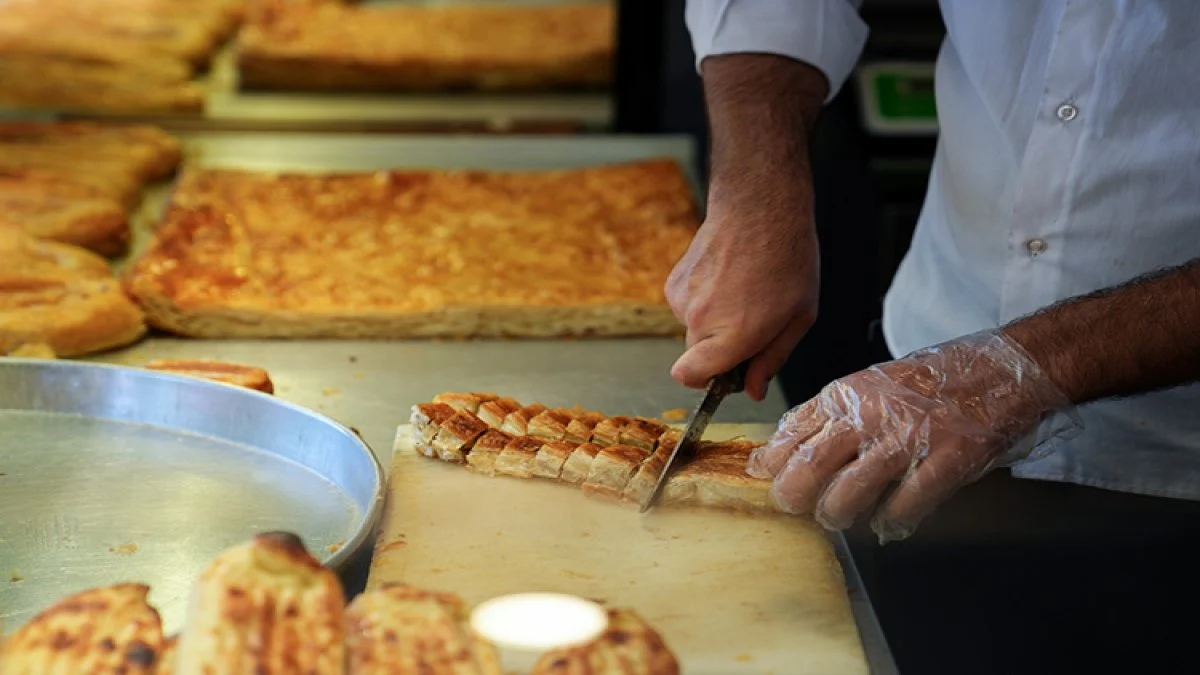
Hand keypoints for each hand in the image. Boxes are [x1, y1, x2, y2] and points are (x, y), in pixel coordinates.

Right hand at [665, 194, 818, 400]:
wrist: (760, 208)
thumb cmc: (787, 259)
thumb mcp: (799, 317)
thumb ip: (772, 359)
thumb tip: (753, 390)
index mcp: (734, 335)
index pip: (690, 377)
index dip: (706, 382)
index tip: (725, 373)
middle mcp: (701, 320)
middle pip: (696, 356)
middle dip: (719, 349)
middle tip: (751, 323)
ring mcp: (682, 299)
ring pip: (692, 329)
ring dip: (713, 321)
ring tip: (742, 291)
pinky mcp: (674, 282)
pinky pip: (685, 305)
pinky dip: (703, 299)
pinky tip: (726, 278)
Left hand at [749, 331, 1080, 541]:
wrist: (1001, 368)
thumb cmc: (934, 380)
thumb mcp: (870, 384)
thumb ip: (831, 415)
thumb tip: (784, 449)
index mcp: (848, 394)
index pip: (791, 432)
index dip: (771, 462)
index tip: (764, 478)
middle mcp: (870, 414)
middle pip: (808, 467)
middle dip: (793, 496)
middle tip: (796, 507)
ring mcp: (908, 438)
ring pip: (847, 493)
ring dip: (838, 514)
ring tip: (842, 516)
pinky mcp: (944, 460)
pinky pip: (903, 506)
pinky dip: (891, 521)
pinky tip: (890, 521)